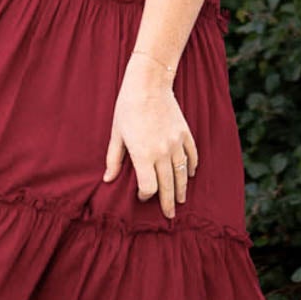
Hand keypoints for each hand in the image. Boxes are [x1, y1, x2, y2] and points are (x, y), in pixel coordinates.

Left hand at [101, 54, 198, 219]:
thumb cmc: (127, 108)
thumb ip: (114, 159)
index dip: (145, 195)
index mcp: (143, 155)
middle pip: (168, 185)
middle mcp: (162, 152)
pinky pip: (191, 155)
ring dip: (182, 189)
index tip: (141, 195)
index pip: (149, 186)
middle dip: (168, 202)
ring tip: (182, 201)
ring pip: (182, 174)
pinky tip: (190, 175)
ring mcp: (176, 143)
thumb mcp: (116, 134)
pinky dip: (191, 167)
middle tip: (170, 216)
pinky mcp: (184, 133)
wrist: (149, 83)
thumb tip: (108, 179)